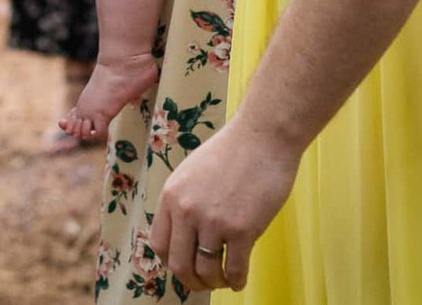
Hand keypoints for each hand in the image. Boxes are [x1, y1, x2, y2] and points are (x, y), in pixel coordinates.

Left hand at [151, 117, 300, 292]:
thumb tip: (184, 233)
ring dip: (214, 282)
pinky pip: (234, 269)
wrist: (263, 137)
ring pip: (205, 272)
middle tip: (203, 283)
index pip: (159, 244)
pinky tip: (239, 280)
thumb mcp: (192, 173)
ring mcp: (214, 221)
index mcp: (171, 196)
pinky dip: (236, 281)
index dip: (171, 262)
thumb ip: (184, 201)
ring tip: (223, 280)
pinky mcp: (242, 229)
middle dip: (191, 281)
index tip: (184, 266)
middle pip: (178, 264)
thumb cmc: (231, 152)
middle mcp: (187, 211)